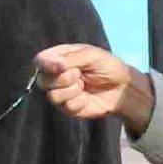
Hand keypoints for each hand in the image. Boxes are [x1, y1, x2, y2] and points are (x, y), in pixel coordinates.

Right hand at [36, 43, 154, 132]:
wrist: (122, 88)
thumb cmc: (107, 66)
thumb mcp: (91, 55)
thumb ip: (70, 58)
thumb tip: (52, 64)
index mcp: (59, 58)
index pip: (40, 61)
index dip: (46, 65)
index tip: (61, 67)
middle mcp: (55, 76)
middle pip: (42, 81)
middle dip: (63, 78)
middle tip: (79, 74)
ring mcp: (60, 93)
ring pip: (52, 96)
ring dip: (72, 90)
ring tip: (84, 85)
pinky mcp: (67, 108)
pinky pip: (66, 106)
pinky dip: (79, 101)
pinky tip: (87, 97)